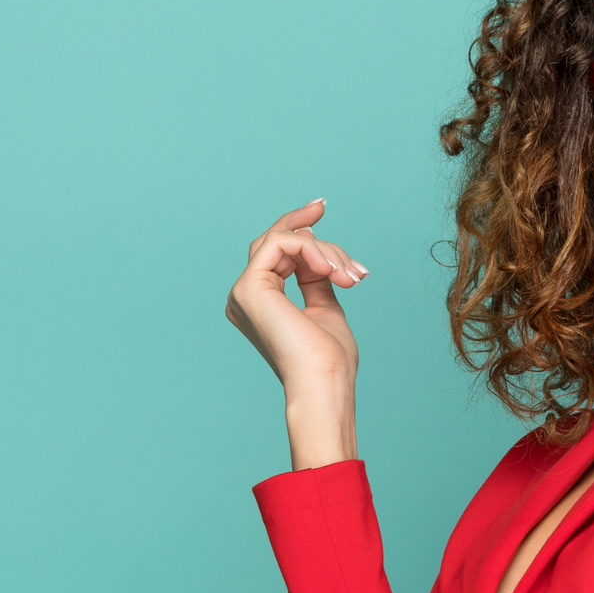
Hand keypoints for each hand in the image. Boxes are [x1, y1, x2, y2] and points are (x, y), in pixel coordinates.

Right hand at [225, 199, 367, 467]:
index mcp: (260, 303)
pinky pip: (280, 244)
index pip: (276, 254)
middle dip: (305, 227)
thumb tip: (320, 254)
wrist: (324, 383)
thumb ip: (317, 279)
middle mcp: (246, 296)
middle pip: (274, 241)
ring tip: (349, 276)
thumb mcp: (326, 307)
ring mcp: (244, 291)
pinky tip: (333, 271)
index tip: (321, 209)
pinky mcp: (249, 287)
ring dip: (324, 251)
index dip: (298, 230)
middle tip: (324, 211)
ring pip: (282, 241)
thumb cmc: (329, 359)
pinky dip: (311, 250)